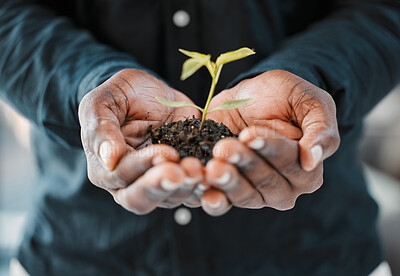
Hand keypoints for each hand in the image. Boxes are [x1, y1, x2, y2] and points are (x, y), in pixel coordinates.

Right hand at [78, 69, 202, 213]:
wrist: (149, 91)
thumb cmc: (121, 95)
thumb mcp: (103, 102)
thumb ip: (101, 128)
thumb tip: (108, 160)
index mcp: (104, 167)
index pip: (120, 175)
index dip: (142, 166)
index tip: (165, 152)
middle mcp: (129, 182)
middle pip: (141, 199)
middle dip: (164, 186)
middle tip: (184, 173)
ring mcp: (157, 181)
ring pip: (170, 198)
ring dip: (187, 186)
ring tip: (201, 169)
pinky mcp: (181, 175)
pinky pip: (192, 189)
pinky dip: (204, 184)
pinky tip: (214, 172)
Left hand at [201, 70, 339, 214]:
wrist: (249, 98)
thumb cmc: (284, 98)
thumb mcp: (309, 101)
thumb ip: (321, 128)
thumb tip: (313, 160)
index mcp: (308, 170)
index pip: (291, 163)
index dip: (269, 149)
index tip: (249, 134)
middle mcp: (284, 188)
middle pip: (266, 181)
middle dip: (244, 163)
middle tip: (224, 147)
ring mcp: (256, 193)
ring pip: (244, 195)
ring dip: (227, 181)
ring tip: (212, 166)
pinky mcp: (230, 190)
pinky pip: (223, 202)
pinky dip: (213, 199)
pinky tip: (204, 190)